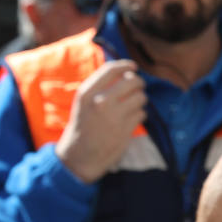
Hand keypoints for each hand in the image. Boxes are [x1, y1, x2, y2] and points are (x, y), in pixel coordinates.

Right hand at [55, 60, 147, 182]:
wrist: (79, 156)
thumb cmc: (82, 126)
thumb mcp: (83, 102)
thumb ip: (100, 86)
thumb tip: (127, 72)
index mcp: (87, 93)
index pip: (112, 69)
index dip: (126, 65)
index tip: (133, 67)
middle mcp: (101, 102)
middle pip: (132, 81)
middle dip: (138, 84)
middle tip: (136, 89)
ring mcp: (114, 116)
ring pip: (140, 97)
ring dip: (139, 101)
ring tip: (130, 107)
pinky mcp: (125, 129)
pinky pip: (142, 114)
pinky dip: (138, 115)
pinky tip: (129, 120)